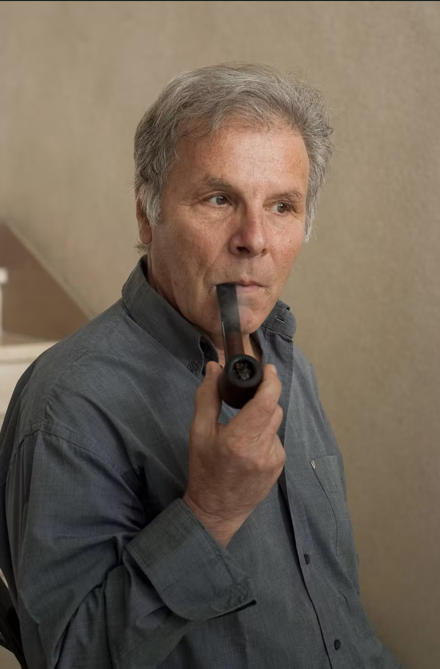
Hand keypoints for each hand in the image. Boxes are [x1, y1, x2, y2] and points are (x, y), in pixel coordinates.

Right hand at [182, 362, 284, 545]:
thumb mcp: (198, 432)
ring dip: (262, 418)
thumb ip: (207, 396)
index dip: (271, 381)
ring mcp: (274, 459)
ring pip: (275, 423)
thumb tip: (214, 367)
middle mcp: (261, 448)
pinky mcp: (279, 465)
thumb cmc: (204, 469)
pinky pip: (275, 438)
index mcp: (240, 439)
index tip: (267, 369)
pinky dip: (264, 434)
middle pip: (273, 408)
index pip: (266, 402)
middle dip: (262, 399)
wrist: (216, 510)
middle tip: (245, 400)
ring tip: (243, 429)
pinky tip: (249, 445)